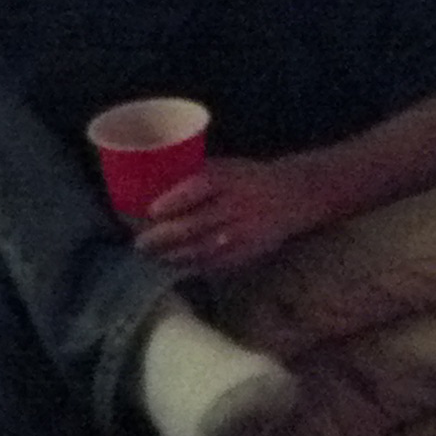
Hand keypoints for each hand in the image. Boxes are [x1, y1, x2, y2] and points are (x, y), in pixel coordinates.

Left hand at [130, 157, 329, 277]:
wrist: (294, 195)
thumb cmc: (249, 178)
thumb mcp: (227, 168)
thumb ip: (196, 177)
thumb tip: (153, 186)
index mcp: (229, 179)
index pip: (199, 188)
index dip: (174, 200)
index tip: (151, 210)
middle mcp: (236, 205)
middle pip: (196, 224)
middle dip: (164, 237)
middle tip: (140, 244)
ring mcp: (243, 231)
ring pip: (203, 248)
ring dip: (175, 255)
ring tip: (154, 258)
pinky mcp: (249, 251)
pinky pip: (218, 263)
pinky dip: (195, 266)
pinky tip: (178, 267)